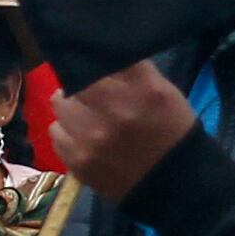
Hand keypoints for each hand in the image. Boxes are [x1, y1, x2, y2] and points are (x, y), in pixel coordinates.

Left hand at [47, 62, 201, 200]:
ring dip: (71, 107)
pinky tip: (86, 139)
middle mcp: (115, 111)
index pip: (98, 57)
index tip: (91, 63)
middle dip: (81, 84)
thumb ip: (131, 67)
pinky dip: (68, 132)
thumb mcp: (164, 92)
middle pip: (74, 78)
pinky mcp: (78, 161)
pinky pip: (56, 132)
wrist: (178, 188)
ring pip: (60, 103)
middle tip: (93, 95)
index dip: (91, 58)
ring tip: (88, 117)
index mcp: (141, 89)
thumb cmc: (172, 133)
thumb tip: (97, 47)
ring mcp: (92, 138)